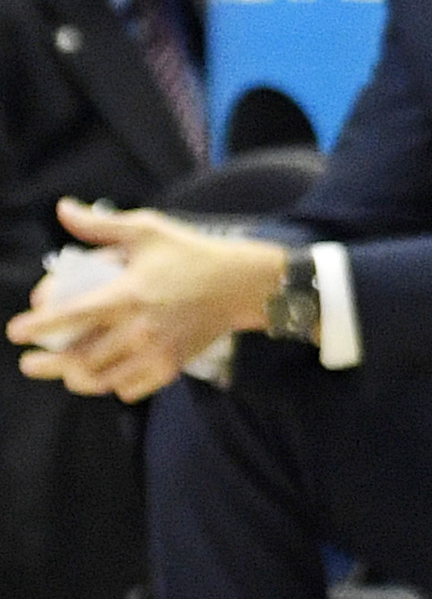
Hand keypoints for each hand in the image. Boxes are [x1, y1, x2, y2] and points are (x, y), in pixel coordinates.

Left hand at [6, 202, 279, 402]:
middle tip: (29, 363)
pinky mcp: (171, 367)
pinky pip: (131, 388)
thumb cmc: (191, 253)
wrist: (242, 284)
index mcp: (128, 294)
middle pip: (79, 358)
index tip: (16, 332)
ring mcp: (155, 352)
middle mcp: (139, 329)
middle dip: (47, 365)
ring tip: (64, 373)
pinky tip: (105, 376)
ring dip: (75, 379)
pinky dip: (112, 385)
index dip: (38, 326)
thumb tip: (63, 209)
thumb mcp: (147, 230)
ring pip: (101, 379)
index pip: (70, 315)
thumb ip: (101, 226)